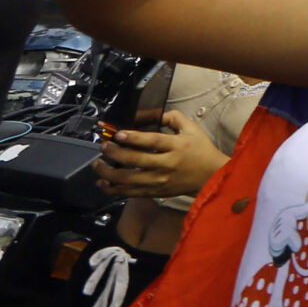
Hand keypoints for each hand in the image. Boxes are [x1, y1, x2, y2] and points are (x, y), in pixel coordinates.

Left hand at [94, 108, 226, 199]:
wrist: (210, 176)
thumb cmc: (201, 150)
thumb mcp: (192, 129)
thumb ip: (174, 118)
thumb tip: (153, 114)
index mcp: (177, 146)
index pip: (152, 142)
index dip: (134, 138)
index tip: (118, 134)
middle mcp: (167, 165)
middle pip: (136, 161)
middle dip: (115, 153)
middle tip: (104, 146)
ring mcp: (159, 181)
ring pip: (129, 179)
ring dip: (109, 173)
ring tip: (97, 164)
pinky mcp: (155, 192)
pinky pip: (130, 193)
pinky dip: (113, 189)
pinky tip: (103, 182)